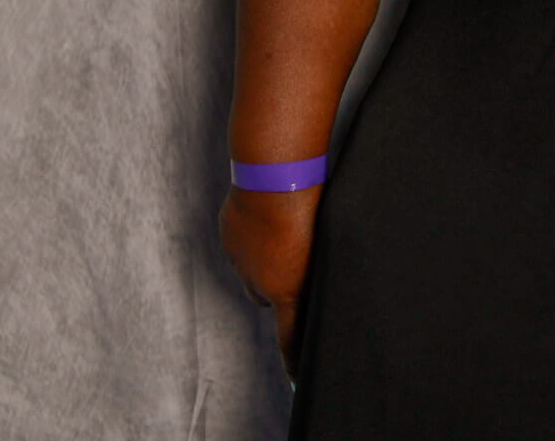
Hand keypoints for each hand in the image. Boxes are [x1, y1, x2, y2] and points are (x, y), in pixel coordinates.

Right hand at [219, 185, 321, 382]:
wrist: (275, 174)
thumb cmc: (312, 205)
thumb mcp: (326, 241)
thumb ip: (314, 268)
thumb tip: (310, 273)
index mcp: (288, 288)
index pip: (290, 337)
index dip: (293, 361)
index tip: (294, 381)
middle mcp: (259, 282)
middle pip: (267, 298)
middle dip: (278, 287)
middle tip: (293, 258)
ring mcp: (239, 260)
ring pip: (251, 272)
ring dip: (262, 262)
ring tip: (280, 231)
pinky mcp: (228, 236)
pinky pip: (239, 245)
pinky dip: (249, 237)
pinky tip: (265, 212)